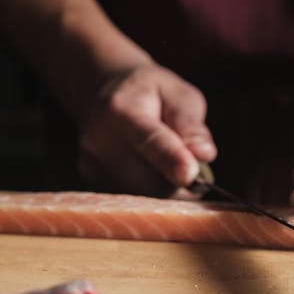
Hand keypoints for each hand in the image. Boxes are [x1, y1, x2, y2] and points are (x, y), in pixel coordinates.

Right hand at [77, 63, 215, 195]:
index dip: (171, 160)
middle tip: (193, 170)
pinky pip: (130, 200)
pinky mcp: (91, 182)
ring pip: (141, 196)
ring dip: (165, 189)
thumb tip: (203, 154)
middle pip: (148, 181)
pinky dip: (148, 192)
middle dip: (178, 184)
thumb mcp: (177, 93)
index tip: (190, 175)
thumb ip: (191, 124)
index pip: (150, 140)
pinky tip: (148, 170)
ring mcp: (90, 164)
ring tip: (167, 163)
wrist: (99, 93)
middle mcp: (99, 139)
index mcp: (123, 109)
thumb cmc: (148, 93)